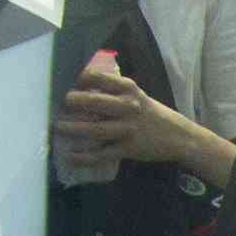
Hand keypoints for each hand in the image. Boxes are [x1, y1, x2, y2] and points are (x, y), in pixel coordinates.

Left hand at [51, 50, 164, 166]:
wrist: (179, 137)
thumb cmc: (150, 113)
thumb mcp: (135, 95)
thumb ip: (112, 91)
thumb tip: (79, 86)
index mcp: (129, 89)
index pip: (100, 78)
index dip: (79, 78)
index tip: (62, 78)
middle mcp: (128, 107)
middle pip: (96, 103)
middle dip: (74, 102)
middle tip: (56, 102)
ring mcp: (128, 129)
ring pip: (96, 129)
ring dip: (74, 129)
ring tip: (56, 127)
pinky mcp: (129, 149)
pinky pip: (102, 154)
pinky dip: (84, 157)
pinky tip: (70, 156)